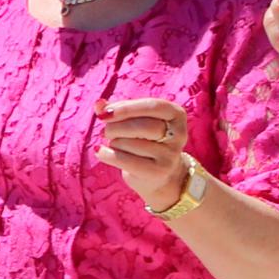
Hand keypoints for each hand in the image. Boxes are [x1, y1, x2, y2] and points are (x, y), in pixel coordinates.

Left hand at [95, 97, 196, 215]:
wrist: (158, 175)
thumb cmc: (144, 140)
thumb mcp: (135, 121)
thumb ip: (118, 110)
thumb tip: (99, 104)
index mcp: (176, 114)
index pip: (153, 106)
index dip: (127, 108)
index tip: (105, 113)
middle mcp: (179, 134)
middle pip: (144, 126)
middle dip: (117, 127)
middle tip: (106, 131)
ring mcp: (171, 155)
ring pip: (133, 143)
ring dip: (114, 142)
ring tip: (114, 143)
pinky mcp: (158, 172)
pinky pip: (126, 160)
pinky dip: (108, 154)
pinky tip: (100, 151)